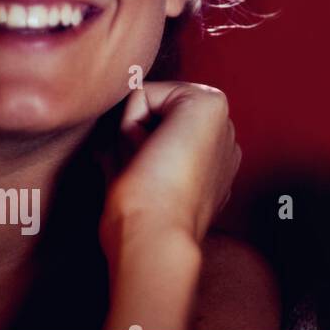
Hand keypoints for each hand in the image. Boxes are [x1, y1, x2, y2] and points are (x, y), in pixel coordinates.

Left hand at [99, 81, 240, 249]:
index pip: (153, 134)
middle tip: (147, 178)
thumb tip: (104, 141)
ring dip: (131, 135)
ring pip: (146, 105)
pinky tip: (149, 155)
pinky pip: (140, 95)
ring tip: (149, 168)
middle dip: (134, 140)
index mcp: (213, 161)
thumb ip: (129, 157)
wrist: (155, 234)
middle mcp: (224, 138)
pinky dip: (128, 124)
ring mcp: (222, 118)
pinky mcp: (208, 101)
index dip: (134, 156)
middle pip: (150, 116)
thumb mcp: (135, 181)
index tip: (147, 188)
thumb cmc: (141, 219)